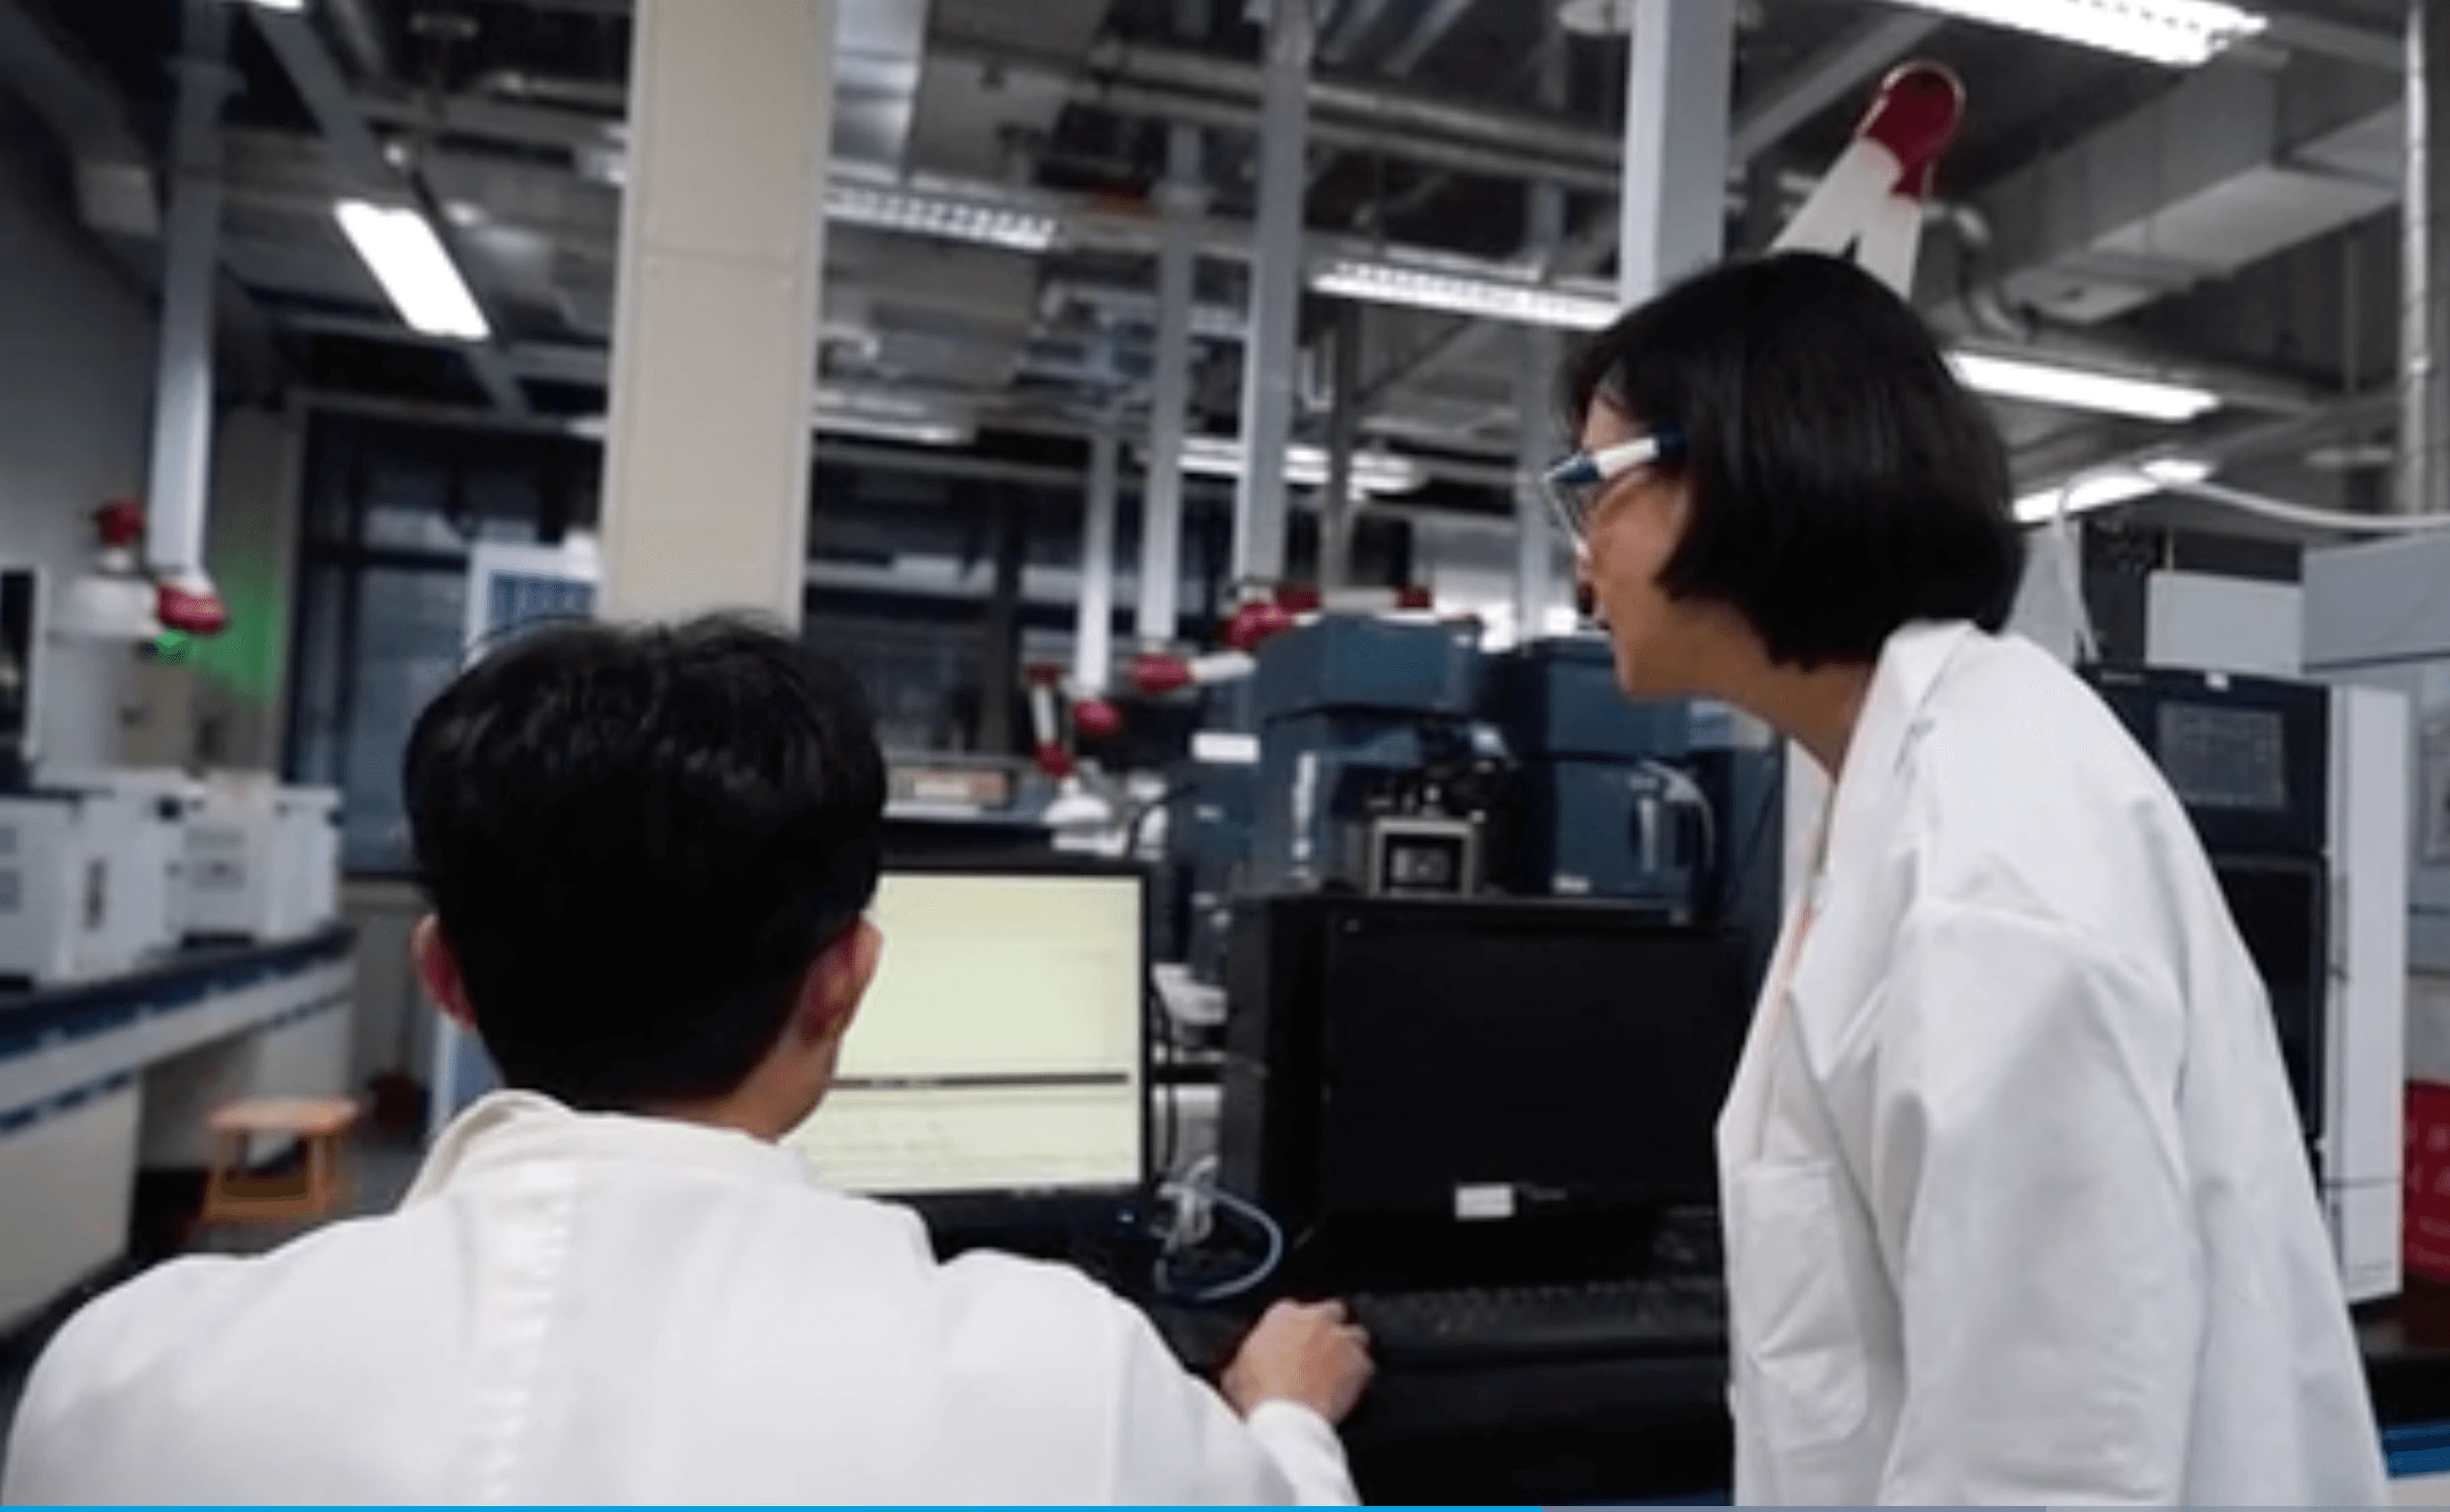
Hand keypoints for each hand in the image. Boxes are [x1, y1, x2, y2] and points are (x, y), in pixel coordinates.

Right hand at [1220, 1298, 1374, 1424]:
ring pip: (1355, 1334)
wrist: (1286, 1422)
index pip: (1291, 1310)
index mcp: (1282, 1316)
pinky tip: (1349, 1389)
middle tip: (1319, 1352)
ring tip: (1338, 1370)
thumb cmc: (1259, 1399)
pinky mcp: (1360, 1363)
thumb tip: (1241, 1370)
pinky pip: (1367, 1364)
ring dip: (1348, 1348)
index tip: (1291, 1343)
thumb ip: (1244, 1361)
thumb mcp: (1234, 1374)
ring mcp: (1341, 1339)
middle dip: (1327, 1328)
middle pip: (1330, 1312)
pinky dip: (1360, 1375)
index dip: (1292, 1329)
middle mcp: (1315, 1320)